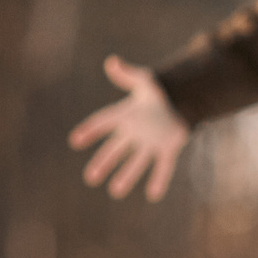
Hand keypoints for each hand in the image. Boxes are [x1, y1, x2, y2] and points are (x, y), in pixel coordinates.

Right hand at [68, 55, 190, 201]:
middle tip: (91, 177)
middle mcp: (135, 132)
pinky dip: (159, 179)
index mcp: (126, 115)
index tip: (76, 140)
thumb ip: (128, 74)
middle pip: (116, 149)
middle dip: (104, 162)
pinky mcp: (168, 148)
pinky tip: (154, 195)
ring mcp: (151, 142)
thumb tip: (112, 62)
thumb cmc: (160, 90)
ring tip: (116, 191)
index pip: (104, 122)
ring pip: (137, 161)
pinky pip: (163, 166)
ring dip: (128, 175)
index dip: (90, 130)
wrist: (182, 99)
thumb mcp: (145, 80)